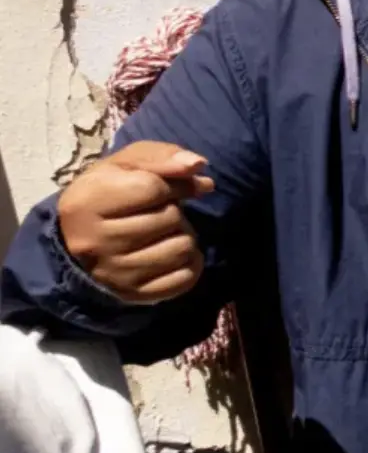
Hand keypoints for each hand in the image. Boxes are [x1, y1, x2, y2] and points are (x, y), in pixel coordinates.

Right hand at [56, 141, 216, 303]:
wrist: (83, 239)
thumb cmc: (110, 194)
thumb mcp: (126, 165)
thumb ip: (162, 158)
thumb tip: (198, 165)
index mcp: (86, 203)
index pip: (153, 188)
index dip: (169, 185)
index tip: (161, 189)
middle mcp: (95, 242)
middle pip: (171, 219)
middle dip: (173, 211)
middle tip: (155, 214)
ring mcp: (114, 273)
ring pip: (183, 248)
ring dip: (183, 237)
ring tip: (162, 234)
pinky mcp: (134, 295)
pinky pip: (187, 278)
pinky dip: (189, 263)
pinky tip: (170, 255)